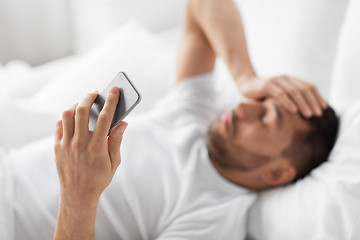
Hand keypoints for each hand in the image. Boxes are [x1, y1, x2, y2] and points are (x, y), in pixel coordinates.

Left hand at [54, 87, 127, 205]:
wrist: (78, 194)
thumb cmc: (99, 178)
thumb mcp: (114, 162)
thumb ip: (117, 140)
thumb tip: (123, 122)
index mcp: (97, 148)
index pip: (105, 118)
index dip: (111, 101)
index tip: (115, 90)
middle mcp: (80, 144)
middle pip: (82, 110)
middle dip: (90, 97)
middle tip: (96, 93)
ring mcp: (66, 145)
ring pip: (67, 114)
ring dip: (77, 104)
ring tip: (85, 103)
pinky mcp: (57, 146)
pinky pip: (60, 125)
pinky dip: (67, 117)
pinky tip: (75, 117)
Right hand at [237, 75, 327, 117]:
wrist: (245, 83)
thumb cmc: (263, 92)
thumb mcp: (279, 94)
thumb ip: (290, 98)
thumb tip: (306, 110)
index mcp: (291, 79)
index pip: (309, 86)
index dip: (318, 96)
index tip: (324, 108)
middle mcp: (286, 78)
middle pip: (304, 89)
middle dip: (312, 102)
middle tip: (318, 114)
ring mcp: (276, 81)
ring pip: (294, 92)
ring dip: (303, 103)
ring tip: (309, 114)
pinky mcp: (267, 85)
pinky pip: (280, 94)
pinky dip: (288, 102)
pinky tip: (294, 110)